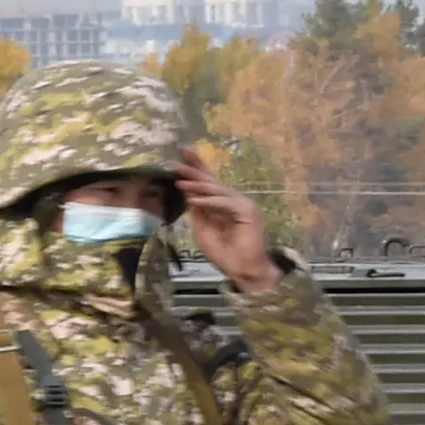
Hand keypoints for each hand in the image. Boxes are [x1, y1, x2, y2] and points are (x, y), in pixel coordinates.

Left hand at [175, 149, 279, 294]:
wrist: (244, 271)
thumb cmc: (226, 255)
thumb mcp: (203, 231)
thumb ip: (198, 212)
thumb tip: (188, 194)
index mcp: (224, 204)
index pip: (209, 182)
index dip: (197, 167)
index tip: (183, 153)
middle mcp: (234, 200)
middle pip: (212, 181)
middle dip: (194, 170)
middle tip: (177, 162)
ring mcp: (243, 204)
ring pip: (217, 190)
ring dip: (197, 185)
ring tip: (180, 180)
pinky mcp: (247, 211)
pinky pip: (224, 202)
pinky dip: (208, 201)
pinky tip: (194, 200)